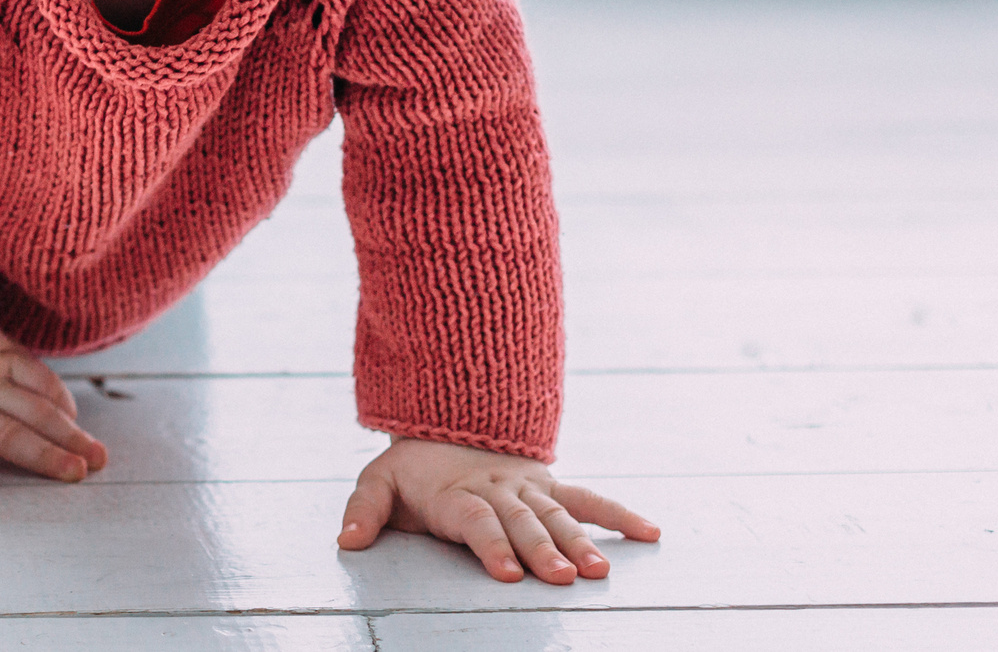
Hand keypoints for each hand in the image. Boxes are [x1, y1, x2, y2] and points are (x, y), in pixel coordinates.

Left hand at [336, 437, 660, 584]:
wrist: (446, 418)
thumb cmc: (412, 468)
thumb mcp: (378, 481)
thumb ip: (363, 511)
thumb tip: (347, 542)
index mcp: (457, 495)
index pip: (476, 521)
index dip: (492, 545)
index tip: (509, 572)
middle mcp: (498, 491)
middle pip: (523, 522)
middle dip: (542, 550)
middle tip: (564, 578)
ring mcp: (529, 488)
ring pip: (559, 514)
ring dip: (581, 541)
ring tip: (599, 571)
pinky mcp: (552, 486)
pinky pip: (590, 499)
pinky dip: (620, 515)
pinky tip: (650, 534)